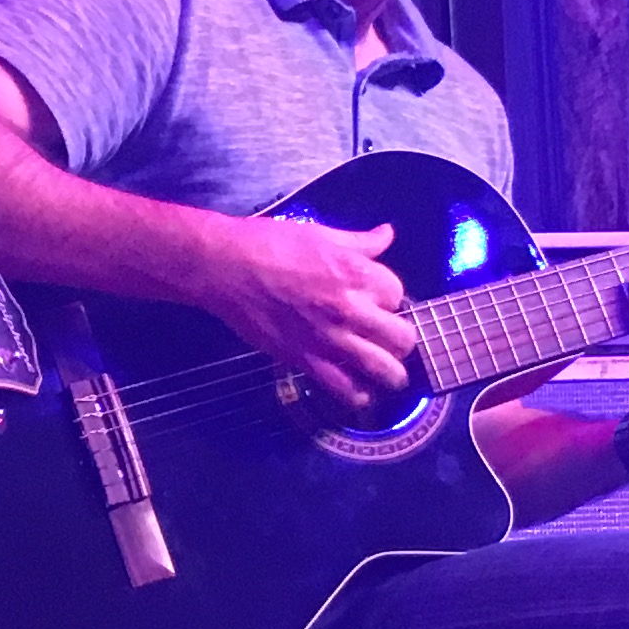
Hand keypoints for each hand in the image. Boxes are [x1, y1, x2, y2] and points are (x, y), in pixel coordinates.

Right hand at [194, 211, 413, 409]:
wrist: (225, 268)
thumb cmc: (270, 243)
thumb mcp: (321, 233)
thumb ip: (360, 241)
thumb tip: (386, 234)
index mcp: (356, 272)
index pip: (398, 294)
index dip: (390, 298)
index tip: (377, 300)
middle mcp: (349, 309)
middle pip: (402, 337)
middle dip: (401, 338)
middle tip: (389, 338)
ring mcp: (329, 339)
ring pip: (384, 369)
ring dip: (392, 373)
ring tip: (387, 372)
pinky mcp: (306, 360)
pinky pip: (345, 389)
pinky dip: (359, 396)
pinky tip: (359, 390)